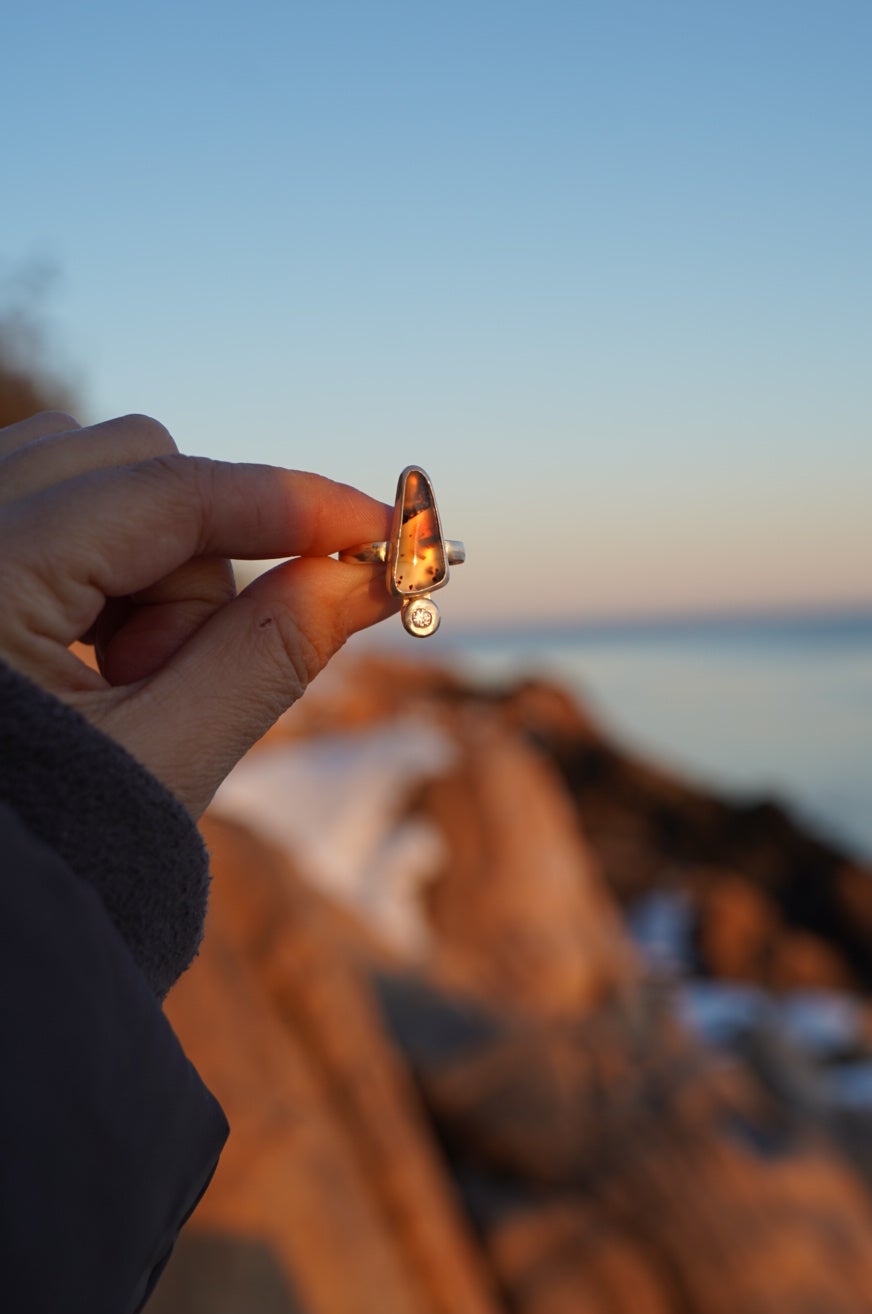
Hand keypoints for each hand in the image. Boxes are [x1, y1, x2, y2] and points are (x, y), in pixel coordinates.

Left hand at [0, 411, 394, 816]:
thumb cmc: (45, 852)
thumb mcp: (162, 760)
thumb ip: (268, 655)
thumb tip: (364, 577)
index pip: (169, 490)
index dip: (293, 504)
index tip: (383, 532)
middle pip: (129, 461)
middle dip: (190, 561)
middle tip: (164, 676)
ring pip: (91, 477)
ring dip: (144, 567)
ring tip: (117, 682)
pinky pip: (51, 507)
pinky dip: (96, 570)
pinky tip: (85, 663)